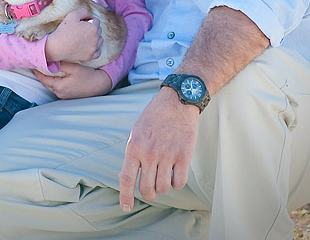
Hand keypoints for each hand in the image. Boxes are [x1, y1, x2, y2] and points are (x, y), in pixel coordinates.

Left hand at [34, 62, 111, 98]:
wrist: (99, 84)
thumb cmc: (88, 76)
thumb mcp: (74, 68)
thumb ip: (60, 65)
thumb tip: (49, 61)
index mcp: (59, 87)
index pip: (43, 78)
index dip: (38, 70)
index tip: (34, 62)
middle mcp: (59, 93)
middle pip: (45, 82)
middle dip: (41, 73)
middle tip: (38, 63)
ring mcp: (63, 95)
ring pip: (50, 85)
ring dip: (47, 77)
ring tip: (46, 67)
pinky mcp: (67, 95)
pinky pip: (56, 87)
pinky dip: (53, 80)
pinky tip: (56, 73)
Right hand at [44, 8, 102, 62]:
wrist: (57, 47)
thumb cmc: (64, 31)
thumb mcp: (72, 15)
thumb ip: (83, 11)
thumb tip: (90, 15)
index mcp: (93, 28)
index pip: (96, 21)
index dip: (89, 20)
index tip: (81, 23)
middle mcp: (96, 38)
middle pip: (99, 30)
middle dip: (92, 28)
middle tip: (81, 30)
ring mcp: (94, 48)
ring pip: (100, 40)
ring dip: (95, 38)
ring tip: (84, 38)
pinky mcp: (90, 56)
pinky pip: (98, 51)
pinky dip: (95, 49)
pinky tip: (88, 46)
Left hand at [118, 87, 198, 211]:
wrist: (177, 101)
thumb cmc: (155, 117)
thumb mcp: (137, 132)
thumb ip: (133, 154)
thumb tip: (127, 179)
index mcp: (134, 146)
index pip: (127, 179)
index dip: (125, 196)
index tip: (126, 207)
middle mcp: (149, 153)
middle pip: (147, 189)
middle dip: (149, 194)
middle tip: (152, 190)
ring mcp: (167, 155)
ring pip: (163, 188)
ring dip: (163, 186)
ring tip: (165, 174)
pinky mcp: (183, 156)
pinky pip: (179, 183)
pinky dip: (177, 183)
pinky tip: (176, 173)